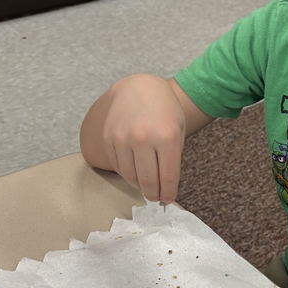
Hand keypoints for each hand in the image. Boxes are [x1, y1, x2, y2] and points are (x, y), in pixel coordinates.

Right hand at [82, 74, 185, 203]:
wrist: (138, 88)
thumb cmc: (164, 110)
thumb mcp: (178, 129)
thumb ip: (173, 155)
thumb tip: (165, 185)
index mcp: (167, 136)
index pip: (168, 176)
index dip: (168, 192)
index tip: (168, 199)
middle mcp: (144, 138)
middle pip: (148, 180)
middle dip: (154, 194)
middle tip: (156, 198)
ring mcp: (123, 138)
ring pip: (131, 176)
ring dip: (140, 186)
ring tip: (146, 187)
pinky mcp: (109, 138)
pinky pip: (118, 166)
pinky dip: (127, 174)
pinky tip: (134, 173)